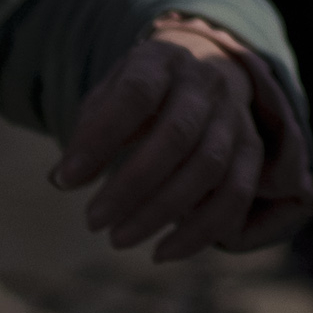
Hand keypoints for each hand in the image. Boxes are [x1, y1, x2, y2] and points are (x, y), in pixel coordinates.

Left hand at [49, 15, 312, 261]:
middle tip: (92, 221)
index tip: (66, 180)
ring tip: (118, 239)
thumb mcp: (109, 95)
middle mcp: (206, 83)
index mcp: (163, 60)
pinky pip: (235, 196)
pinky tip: (162, 252)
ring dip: (161, 211)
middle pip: (177, 135)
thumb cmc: (142, 94)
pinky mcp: (251, 151)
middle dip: (131, 185)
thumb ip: (88, 132)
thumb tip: (61, 180)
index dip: (100, 138)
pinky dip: (201, 231)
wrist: (202, 75)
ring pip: (209, 168)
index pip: (135, 94)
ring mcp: (235, 117)